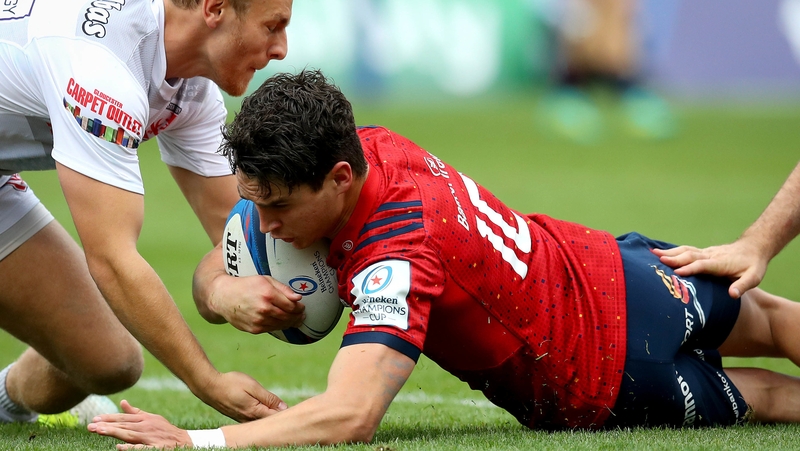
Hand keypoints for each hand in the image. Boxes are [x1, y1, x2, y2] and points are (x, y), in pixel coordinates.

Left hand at [88, 400, 188, 449]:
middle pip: (124, 425)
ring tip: (99, 432)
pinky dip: (131, 448)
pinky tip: (119, 447)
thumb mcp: (152, 417)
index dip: (109, 418)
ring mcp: (150, 437)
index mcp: (145, 418)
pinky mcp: (155, 448)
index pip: (123, 417)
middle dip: (106, 425)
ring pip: (129, 434)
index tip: (94, 419)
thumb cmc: (165, 429)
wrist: (184, 441)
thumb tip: (122, 402)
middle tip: (91, 426)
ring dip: (114, 433)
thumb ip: (135, 412)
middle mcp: (146, 426)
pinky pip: (141, 448)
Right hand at [197, 371, 286, 421]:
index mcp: (255, 412)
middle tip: (291, 412)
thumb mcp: (253, 386)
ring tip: (279, 410)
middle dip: (279, 416)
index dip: (287, 414)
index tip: (296, 410)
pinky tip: (265, 410)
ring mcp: (243, 419)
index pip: (276, 417)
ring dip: (270, 415)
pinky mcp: (238, 417)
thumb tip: (283, 407)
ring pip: (261, 420)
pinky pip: (254, 419)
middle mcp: (249, 419)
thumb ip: (268, 398)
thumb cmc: (231, 383)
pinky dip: (261, 415)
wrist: (208, 386)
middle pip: (269, 421)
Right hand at [211, 275, 304, 333]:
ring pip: (281, 324)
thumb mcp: (265, 280)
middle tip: (302, 315)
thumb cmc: (246, 285)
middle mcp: (264, 308)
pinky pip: (272, 329)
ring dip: (290, 323)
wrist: (224, 297)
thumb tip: (298, 298)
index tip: (302, 306)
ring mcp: (259, 321)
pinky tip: (282, 323)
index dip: (299, 307)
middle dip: (297, 316)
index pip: (291, 305)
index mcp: (268, 294)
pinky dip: (279, 326)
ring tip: (295, 320)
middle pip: (288, 316)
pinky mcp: (254, 329)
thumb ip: (283, 289)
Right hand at [652, 239, 767, 297]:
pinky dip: (672, 251)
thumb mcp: (754, 277)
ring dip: (670, 252)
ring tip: (653, 253)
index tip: (677, 272)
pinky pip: (686, 250)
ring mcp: (706, 252)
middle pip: (690, 256)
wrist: (754, 247)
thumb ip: (742, 286)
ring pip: (686, 251)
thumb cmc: (753, 265)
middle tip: (658, 260)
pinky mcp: (703, 252)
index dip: (690, 268)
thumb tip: (732, 295)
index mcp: (721, 263)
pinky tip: (661, 252)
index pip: (703, 265)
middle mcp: (711, 255)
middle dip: (674, 258)